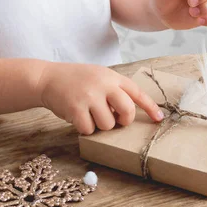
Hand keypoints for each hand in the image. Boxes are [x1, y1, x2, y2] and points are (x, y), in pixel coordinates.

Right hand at [38, 63, 162, 134]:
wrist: (46, 78)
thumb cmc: (75, 81)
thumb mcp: (99, 76)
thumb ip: (115, 90)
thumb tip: (130, 113)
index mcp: (112, 76)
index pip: (137, 92)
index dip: (150, 107)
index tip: (159, 118)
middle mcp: (103, 84)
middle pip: (127, 112)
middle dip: (123, 121)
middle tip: (114, 119)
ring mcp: (90, 96)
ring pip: (108, 124)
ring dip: (100, 125)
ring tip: (89, 114)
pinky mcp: (76, 108)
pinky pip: (90, 129)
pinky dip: (84, 128)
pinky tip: (77, 117)